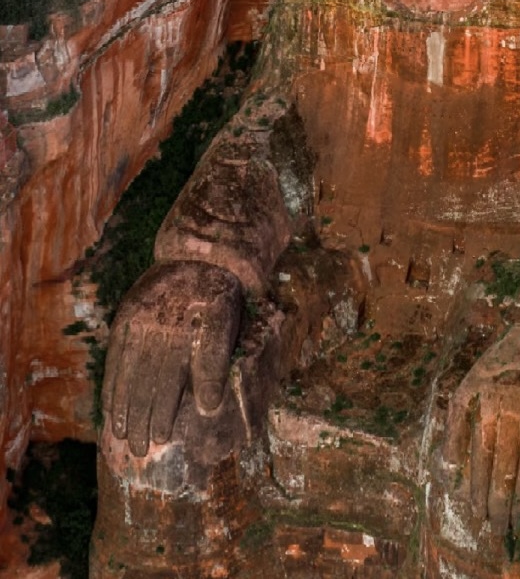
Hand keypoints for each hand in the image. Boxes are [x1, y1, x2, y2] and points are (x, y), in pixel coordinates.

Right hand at [102, 261, 242, 455]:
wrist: (201, 253)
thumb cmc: (218, 295)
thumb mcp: (226, 320)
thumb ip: (214, 362)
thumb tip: (209, 407)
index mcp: (184, 331)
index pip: (170, 383)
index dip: (164, 413)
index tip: (161, 439)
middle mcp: (157, 328)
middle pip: (146, 383)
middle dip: (141, 419)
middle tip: (139, 450)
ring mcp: (138, 322)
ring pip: (128, 374)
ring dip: (123, 408)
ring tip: (122, 435)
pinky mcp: (126, 316)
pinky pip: (115, 357)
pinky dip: (111, 384)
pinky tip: (109, 406)